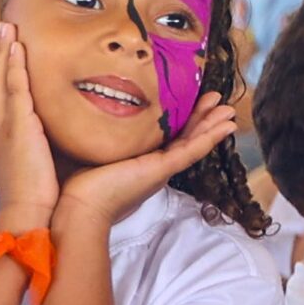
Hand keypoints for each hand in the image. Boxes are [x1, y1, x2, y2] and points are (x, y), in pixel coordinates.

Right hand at [0, 23, 60, 232]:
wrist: (26, 213)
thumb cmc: (29, 196)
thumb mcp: (21, 164)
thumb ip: (24, 144)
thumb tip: (36, 136)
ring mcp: (2, 126)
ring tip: (5, 26)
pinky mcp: (18, 128)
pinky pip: (14, 90)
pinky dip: (13, 67)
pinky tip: (16, 48)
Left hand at [52, 92, 237, 235]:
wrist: (77, 207)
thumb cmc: (74, 183)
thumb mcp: (88, 149)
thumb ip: (92, 132)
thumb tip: (78, 109)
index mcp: (136, 162)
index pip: (163, 136)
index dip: (179, 118)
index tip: (188, 97)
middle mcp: (151, 166)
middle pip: (183, 137)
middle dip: (201, 118)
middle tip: (216, 98)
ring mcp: (159, 169)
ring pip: (193, 143)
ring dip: (211, 125)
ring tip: (229, 108)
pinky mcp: (161, 171)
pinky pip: (192, 152)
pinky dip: (210, 138)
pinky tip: (227, 127)